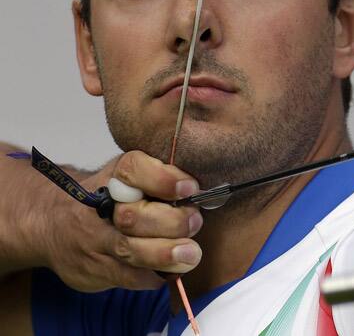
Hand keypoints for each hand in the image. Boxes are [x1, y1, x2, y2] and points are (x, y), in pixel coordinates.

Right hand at [42, 151, 202, 290]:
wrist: (53, 223)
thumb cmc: (110, 197)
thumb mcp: (131, 177)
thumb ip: (164, 179)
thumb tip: (204, 192)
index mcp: (115, 176)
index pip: (134, 170)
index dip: (164, 179)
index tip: (190, 188)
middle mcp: (100, 207)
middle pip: (133, 216)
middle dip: (171, 222)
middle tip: (195, 222)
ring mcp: (94, 241)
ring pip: (129, 250)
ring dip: (165, 254)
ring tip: (190, 254)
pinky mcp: (93, 269)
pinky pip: (128, 277)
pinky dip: (154, 275)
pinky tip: (171, 270)